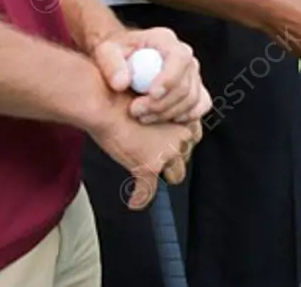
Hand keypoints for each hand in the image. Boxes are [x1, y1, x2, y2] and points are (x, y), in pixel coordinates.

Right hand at [88, 93, 202, 209]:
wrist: (107, 104)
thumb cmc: (122, 96)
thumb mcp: (152, 99)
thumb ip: (161, 112)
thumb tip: (157, 120)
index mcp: (183, 117)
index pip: (193, 134)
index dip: (181, 138)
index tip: (172, 140)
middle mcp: (180, 136)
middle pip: (186, 154)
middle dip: (175, 155)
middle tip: (158, 153)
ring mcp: (166, 153)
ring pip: (177, 174)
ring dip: (166, 174)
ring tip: (152, 173)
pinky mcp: (148, 167)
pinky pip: (147, 191)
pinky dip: (140, 198)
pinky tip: (135, 203)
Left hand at [92, 27, 210, 124]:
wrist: (122, 59)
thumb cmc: (115, 52)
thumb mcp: (105, 52)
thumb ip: (111, 65)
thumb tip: (122, 83)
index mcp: (165, 39)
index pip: (179, 57)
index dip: (169, 79)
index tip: (151, 95)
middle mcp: (183, 54)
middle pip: (186, 83)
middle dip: (161, 103)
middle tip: (136, 111)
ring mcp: (191, 72)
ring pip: (192, 98)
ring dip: (167, 113)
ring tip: (142, 116)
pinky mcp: (195, 87)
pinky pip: (202, 104)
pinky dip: (187, 115)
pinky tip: (166, 119)